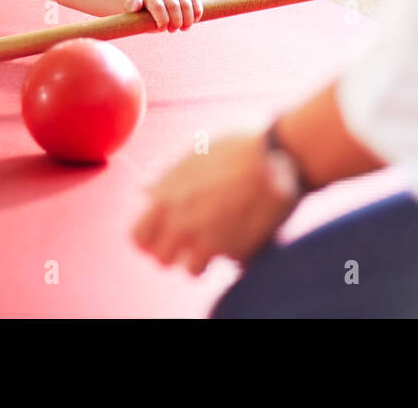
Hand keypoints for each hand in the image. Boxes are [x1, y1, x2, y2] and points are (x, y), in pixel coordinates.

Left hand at [124, 0, 203, 31]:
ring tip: (184, 28)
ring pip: (186, 3)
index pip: (158, 6)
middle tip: (173, 31)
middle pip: (173, 5)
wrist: (151, 6)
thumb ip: (132, 8)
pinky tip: (195, 20)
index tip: (163, 29)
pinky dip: (197, 10)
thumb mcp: (134, 14)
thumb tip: (137, 3)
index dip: (163, 20)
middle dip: (176, 21)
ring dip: (188, 19)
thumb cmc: (142, 14)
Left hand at [132, 134, 300, 274]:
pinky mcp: (237, 252)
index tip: (162, 234)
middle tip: (189, 241)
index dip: (148, 239)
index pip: (138, 238)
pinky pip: (226, 264)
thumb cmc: (237, 147)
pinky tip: (243, 233)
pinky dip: (233, 255)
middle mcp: (183, 223)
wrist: (279, 154)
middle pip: (161, 260)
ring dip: (203, 259)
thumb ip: (167, 177)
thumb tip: (143, 190)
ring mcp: (210, 241)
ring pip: (192, 270)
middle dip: (174, 253)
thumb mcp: (195, 154)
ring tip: (217, 239)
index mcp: (167, 198)